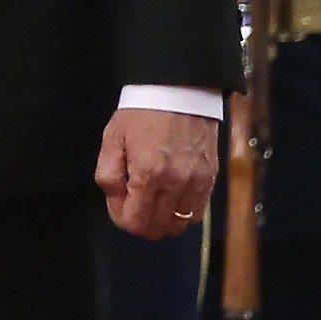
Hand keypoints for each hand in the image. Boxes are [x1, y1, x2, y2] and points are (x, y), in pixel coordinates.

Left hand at [96, 106, 217, 238]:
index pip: (136, 223)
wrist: (178, 91)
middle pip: (158, 230)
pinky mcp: (211, 179)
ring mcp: (198, 184)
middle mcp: (176, 184)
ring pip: (180, 225)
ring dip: (164, 220)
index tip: (118, 205)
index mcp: (148, 174)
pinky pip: (197, 213)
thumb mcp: (112, 139)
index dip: (122, 219)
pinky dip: (182, 211)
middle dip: (141, 223)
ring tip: (153, 200)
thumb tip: (116, 204)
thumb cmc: (140, 114)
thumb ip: (109, 175)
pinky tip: (172, 195)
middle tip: (133, 204)